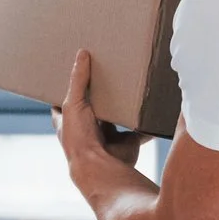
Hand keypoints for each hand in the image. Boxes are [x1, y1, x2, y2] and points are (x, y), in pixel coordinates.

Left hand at [57, 51, 151, 173]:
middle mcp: (87, 129)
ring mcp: (107, 137)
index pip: (63, 102)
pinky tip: (155, 113)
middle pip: (93, 108)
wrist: (99, 166)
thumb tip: (82, 53)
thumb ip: (78, 79)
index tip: (75, 73)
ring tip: (134, 89)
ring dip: (125, 109)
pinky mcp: (126, 144)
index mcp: (68, 121)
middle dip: (101, 95)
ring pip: (117, 119)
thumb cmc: (78, 137)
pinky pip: (140, 132)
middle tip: (109, 74)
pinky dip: (149, 126)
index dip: (66, 90)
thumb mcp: (74, 103)